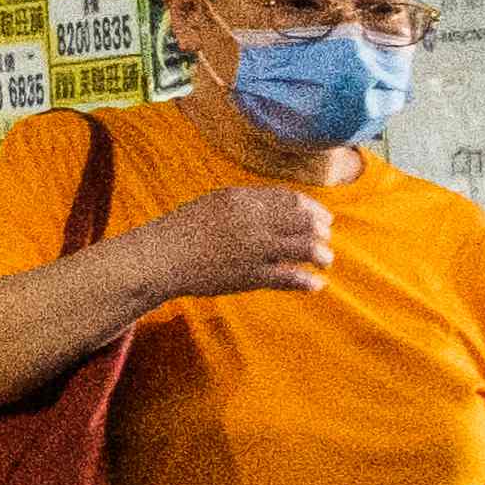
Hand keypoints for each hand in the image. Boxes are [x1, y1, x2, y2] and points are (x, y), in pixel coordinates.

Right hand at [135, 180, 338, 304]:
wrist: (158, 258)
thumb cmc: (182, 231)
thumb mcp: (214, 204)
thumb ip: (247, 205)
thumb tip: (281, 209)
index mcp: (242, 199)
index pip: (292, 199)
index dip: (314, 209)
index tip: (323, 217)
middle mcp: (253, 221)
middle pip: (305, 221)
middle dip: (322, 231)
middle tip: (325, 238)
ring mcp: (253, 249)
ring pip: (305, 249)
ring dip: (322, 256)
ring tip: (324, 260)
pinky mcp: (251, 276)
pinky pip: (290, 278)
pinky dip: (308, 282)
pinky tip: (315, 284)